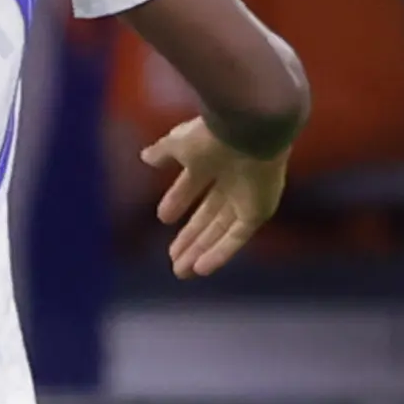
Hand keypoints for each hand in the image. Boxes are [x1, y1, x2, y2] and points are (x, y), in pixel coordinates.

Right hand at [142, 117, 288, 276]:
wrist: (251, 131)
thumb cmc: (214, 134)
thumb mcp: (178, 144)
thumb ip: (163, 152)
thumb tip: (145, 157)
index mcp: (213, 160)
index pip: (194, 186)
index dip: (178, 201)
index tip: (162, 218)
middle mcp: (231, 180)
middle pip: (209, 216)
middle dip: (190, 237)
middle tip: (172, 258)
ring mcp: (247, 197)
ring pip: (221, 230)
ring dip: (201, 251)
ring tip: (181, 272)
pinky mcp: (259, 211)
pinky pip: (237, 237)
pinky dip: (220, 253)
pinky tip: (201, 269)